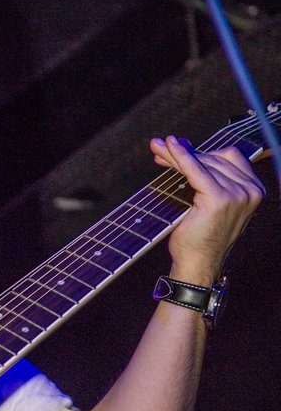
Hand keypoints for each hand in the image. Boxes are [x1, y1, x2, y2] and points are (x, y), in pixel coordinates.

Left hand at [149, 135, 264, 282]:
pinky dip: (182, 158)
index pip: (227, 157)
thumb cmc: (198, 238)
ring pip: (203, 163)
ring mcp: (238, 194)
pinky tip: (170, 149)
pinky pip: (196, 171)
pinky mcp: (220, 198)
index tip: (175, 148)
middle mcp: (250, 190)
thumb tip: (181, 145)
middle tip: (160, 149)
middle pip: (214, 158)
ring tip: (158, 150)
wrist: (196, 265)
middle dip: (185, 153)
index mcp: (253, 190)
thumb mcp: (205, 202)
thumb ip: (203, 175)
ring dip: (178, 155)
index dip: (201, 151)